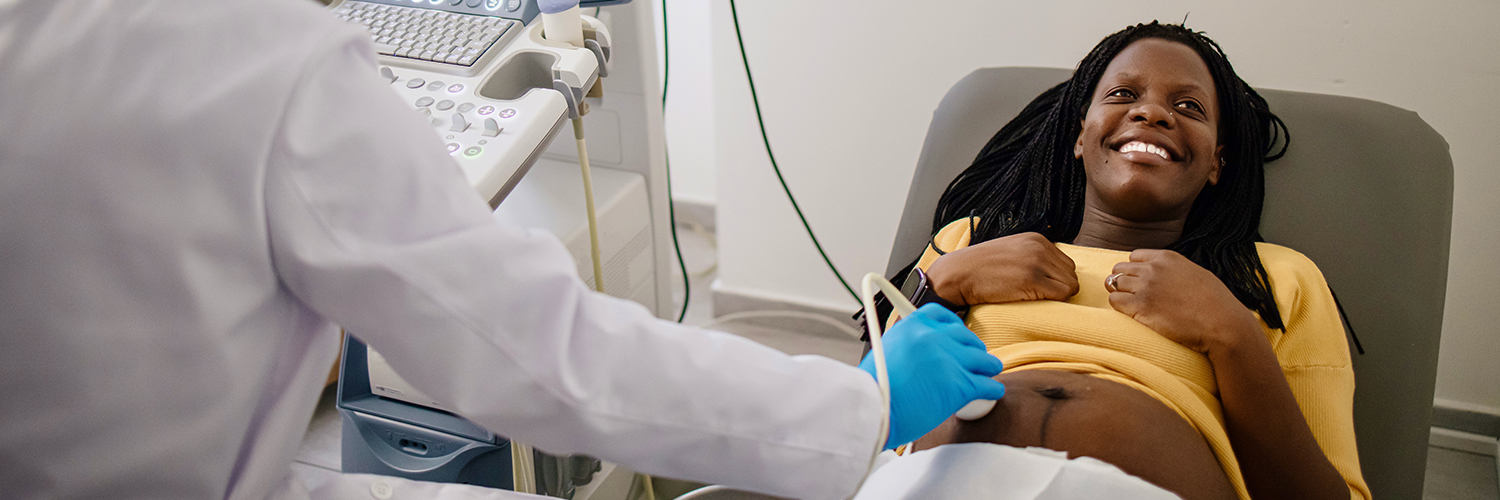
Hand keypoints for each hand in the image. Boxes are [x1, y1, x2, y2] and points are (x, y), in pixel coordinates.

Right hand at [860, 304, 1006, 448]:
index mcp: (914, 325)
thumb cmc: (874, 388)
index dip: (956, 327)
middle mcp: (934, 337)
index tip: (959, 334)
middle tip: (975, 358)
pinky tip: (992, 392)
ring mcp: (950, 359)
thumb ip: (908, 344)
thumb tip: (922, 353)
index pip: (944, 316)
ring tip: (989, 373)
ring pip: (984, 360)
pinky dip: (992, 390)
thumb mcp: (885, 349)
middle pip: (967, 338)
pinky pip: (987, 385)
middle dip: (973, 349)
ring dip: (988, 367)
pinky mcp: (960, 384)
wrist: (873, 408)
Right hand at [925, 232, 1078, 305]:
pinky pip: (1062, 295)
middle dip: (1058, 288)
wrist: (958, 273)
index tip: (1038, 287)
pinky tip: (1031, 300)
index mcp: (1036, 239)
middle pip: (1071, 274)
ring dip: (1056, 296)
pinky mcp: (1032, 279)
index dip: (1055, 279)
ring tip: (1033, 298)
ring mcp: (1037, 262)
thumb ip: (1032, 256)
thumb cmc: (980, 268)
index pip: (1066, 263)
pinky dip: (1053, 302)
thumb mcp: (1010, 251)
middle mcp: (1040, 247)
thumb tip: (1052, 274)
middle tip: (1036, 295)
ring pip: (1070, 286)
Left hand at [1105, 249, 1261, 354]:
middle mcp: (1153, 269)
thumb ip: (1174, 270)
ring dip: (1118, 293)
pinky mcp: (1140, 307)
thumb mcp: (1195, 274)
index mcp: (1167, 257)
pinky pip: (1114, 301)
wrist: (1222, 324)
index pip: (1134, 257)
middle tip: (1129, 295)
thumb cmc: (1215, 303)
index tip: (1139, 282)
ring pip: (1113, 284)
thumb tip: (1162, 274)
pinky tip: (1130, 313)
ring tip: (1129, 305)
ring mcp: (1145, 287)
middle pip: (1120, 269)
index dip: (1134, 270)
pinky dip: (1117, 306)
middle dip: (1121, 281)